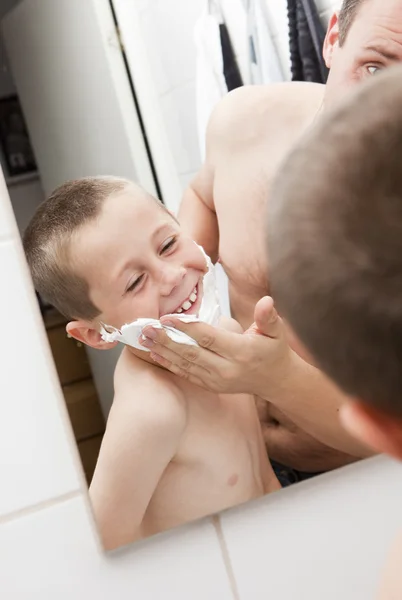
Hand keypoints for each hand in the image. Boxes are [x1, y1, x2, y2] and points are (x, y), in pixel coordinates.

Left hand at [140, 297, 295, 396]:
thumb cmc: (273, 350)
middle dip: (167, 340)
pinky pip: (187, 374)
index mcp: (241, 352)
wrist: (275, 380)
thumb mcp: (276, 331)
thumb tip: (266, 301)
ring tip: (144, 339)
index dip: (186, 328)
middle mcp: (227, 369)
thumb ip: (269, 316)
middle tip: (146, 328)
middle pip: (191, 353)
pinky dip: (170, 364)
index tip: (166, 318)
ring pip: (186, 364)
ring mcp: (218, 380)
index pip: (209, 338)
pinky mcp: (212, 386)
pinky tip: (155, 354)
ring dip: (163, 351)